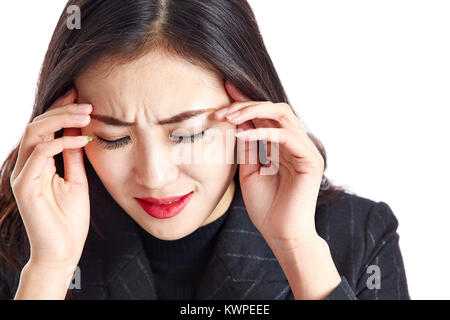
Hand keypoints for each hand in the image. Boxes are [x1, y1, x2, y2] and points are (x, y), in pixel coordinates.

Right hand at [10, 88, 92, 267]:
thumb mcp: (76, 180)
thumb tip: (79, 132)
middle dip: (62, 108)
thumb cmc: (70, 218)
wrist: (63, 250)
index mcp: (39, 163)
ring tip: (86, 114)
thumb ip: (73, 156)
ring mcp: (23, 174)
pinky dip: (62, 142)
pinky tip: (83, 139)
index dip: (62, 109)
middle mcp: (27, 165)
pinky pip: (40, 154)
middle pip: (38, 124)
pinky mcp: (24, 186)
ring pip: (35, 133)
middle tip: (87, 101)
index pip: (46, 128)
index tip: (83, 96)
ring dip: (61, 119)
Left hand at [215, 80, 324, 247]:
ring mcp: (306, 150)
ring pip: (282, 114)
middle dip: (246, 104)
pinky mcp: (310, 160)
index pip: (266, 115)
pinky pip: (286, 136)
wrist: (280, 234)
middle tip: (222, 107)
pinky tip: (242, 135)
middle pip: (274, 109)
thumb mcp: (249, 170)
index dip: (246, 102)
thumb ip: (248, 146)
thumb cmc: (266, 207)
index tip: (224, 91)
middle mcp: (296, 143)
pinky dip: (262, 132)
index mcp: (283, 145)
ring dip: (253, 112)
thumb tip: (238, 121)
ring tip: (229, 116)